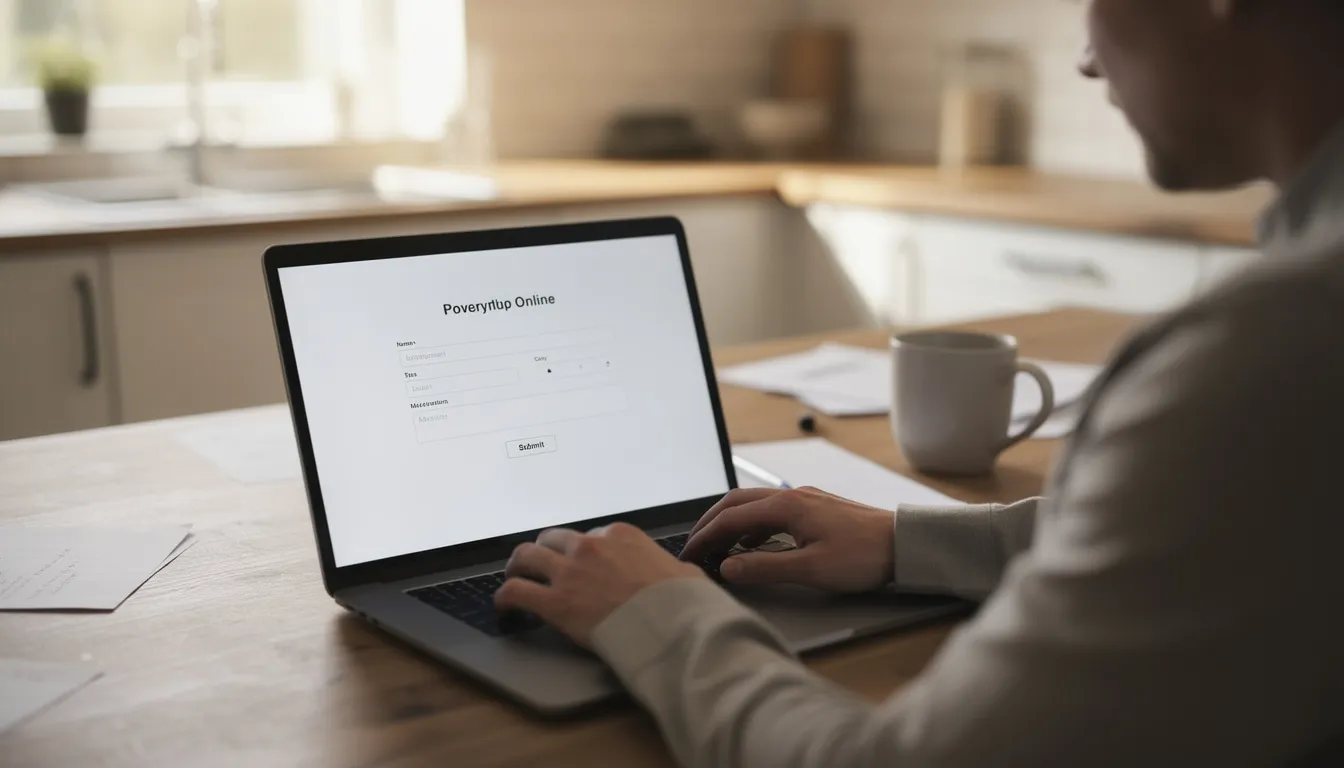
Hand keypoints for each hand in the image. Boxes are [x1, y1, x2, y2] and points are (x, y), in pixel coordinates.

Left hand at [494, 523, 705, 646]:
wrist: (672, 625)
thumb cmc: (683, 602)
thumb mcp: (682, 571)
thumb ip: (666, 567)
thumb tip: (675, 575)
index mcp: (621, 535)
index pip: (591, 535)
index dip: (583, 550)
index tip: (581, 563)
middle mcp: (590, 546)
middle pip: (553, 539)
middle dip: (546, 551)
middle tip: (542, 565)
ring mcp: (570, 573)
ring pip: (526, 556)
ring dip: (518, 565)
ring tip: (515, 576)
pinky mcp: (555, 603)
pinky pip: (515, 591)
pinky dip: (505, 597)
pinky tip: (504, 606)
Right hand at [681, 487, 895, 592]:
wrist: (903, 544)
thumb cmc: (863, 555)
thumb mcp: (810, 568)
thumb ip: (764, 567)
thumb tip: (727, 567)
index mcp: (786, 506)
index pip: (730, 518)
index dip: (705, 536)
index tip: (688, 554)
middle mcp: (792, 496)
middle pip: (737, 503)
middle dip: (711, 523)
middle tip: (694, 545)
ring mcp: (804, 500)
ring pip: (754, 504)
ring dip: (731, 522)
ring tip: (718, 546)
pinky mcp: (815, 508)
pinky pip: (771, 510)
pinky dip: (752, 524)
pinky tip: (753, 543)